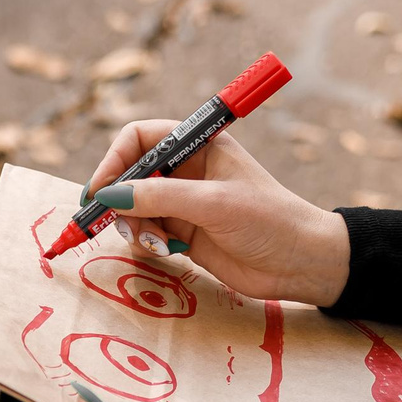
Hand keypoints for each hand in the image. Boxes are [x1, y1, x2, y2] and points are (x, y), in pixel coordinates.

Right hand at [86, 121, 350, 306]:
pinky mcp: (185, 233)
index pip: (140, 138)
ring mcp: (184, 203)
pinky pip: (147, 231)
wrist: (301, 263)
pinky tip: (165, 250)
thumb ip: (159, 197)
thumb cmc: (268, 221)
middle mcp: (187, 170)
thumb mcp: (213, 204)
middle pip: (131, 174)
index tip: (100, 190)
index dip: (115, 160)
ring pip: (135, 207)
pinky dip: (146, 240)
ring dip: (133, 224)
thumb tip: (109, 197)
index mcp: (199, 145)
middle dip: (119, 198)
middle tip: (116, 223)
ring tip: (151, 241)